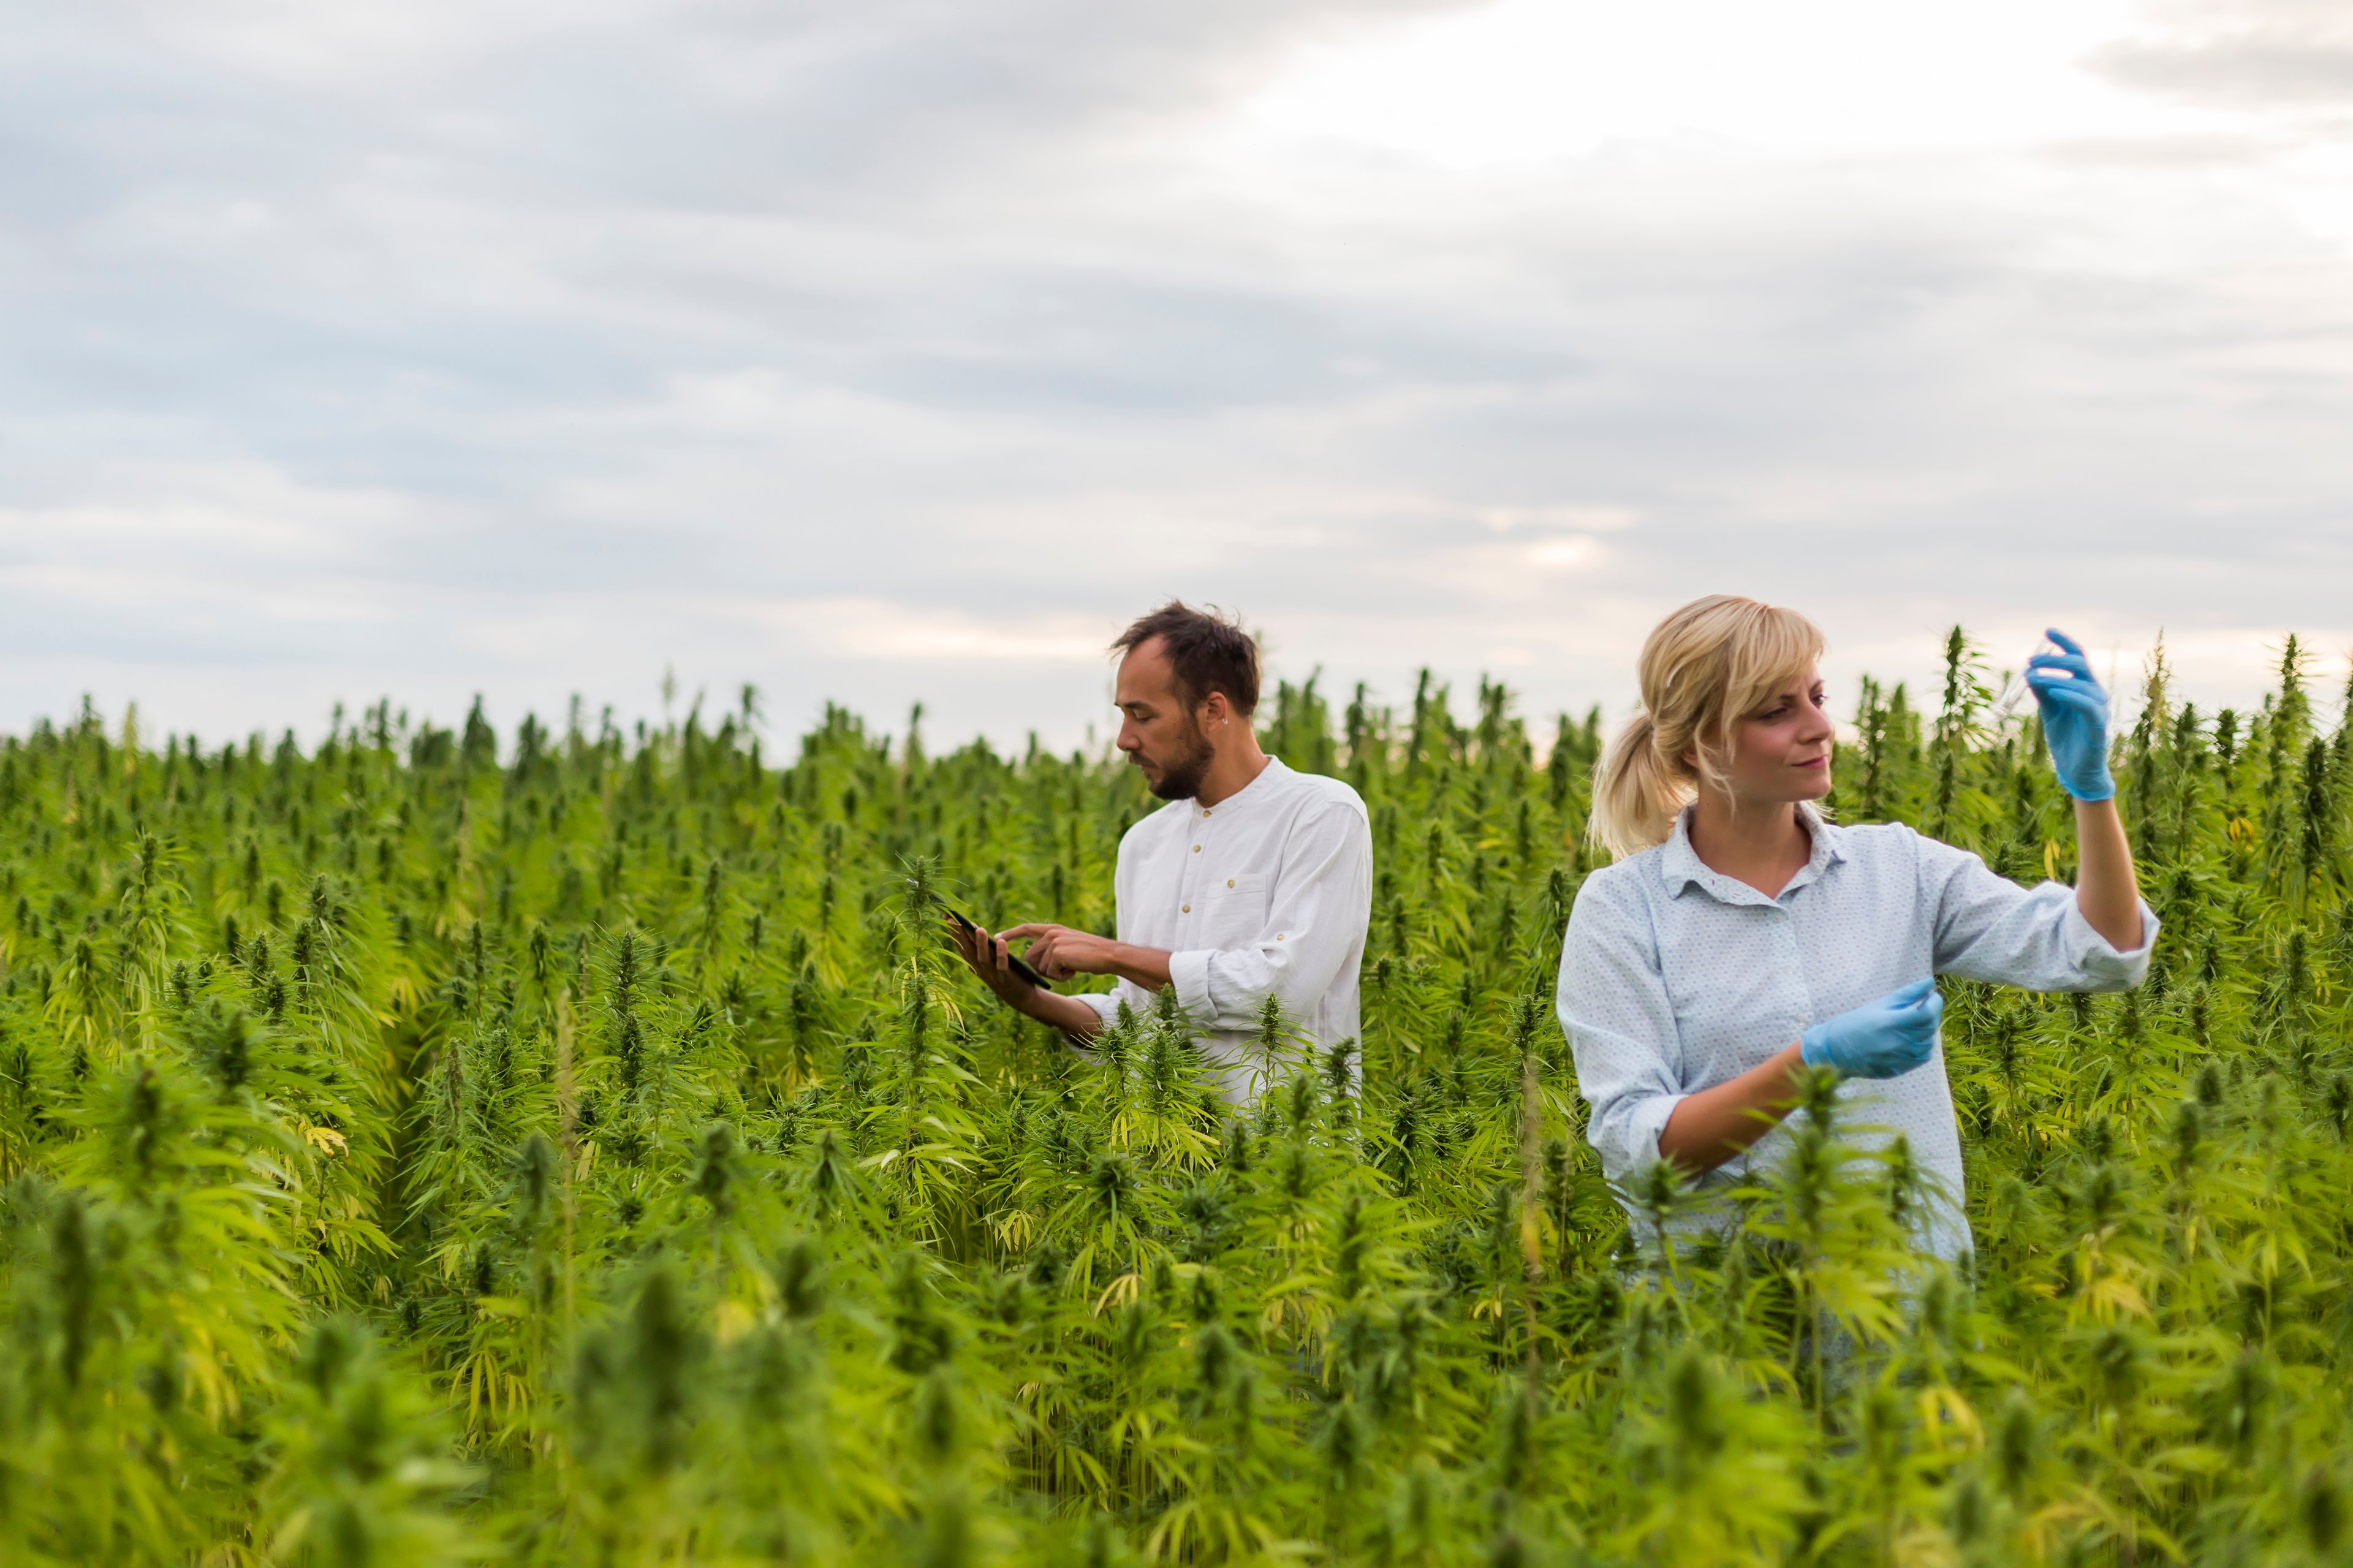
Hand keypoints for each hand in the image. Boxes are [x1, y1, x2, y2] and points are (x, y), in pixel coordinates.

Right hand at [943, 917, 1039, 1007]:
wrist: (1022, 999)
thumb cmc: (1006, 977)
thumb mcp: (991, 963)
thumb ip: (983, 951)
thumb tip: (975, 930)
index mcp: (975, 965)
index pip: (962, 946)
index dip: (954, 933)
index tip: (947, 917)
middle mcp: (980, 970)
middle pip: (968, 950)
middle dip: (960, 934)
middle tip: (953, 919)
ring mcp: (992, 975)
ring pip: (983, 957)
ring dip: (980, 943)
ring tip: (978, 928)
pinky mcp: (1006, 978)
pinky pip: (1002, 965)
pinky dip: (1001, 953)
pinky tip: (1001, 941)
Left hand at [998, 922, 1118, 981]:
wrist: (1109, 955)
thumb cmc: (1092, 954)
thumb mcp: (1069, 945)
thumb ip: (1053, 948)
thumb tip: (1037, 962)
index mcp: (1053, 930)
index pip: (1026, 929)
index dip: (1011, 933)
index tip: (997, 937)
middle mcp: (1051, 933)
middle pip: (1030, 958)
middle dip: (1043, 969)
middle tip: (1064, 969)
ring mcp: (1053, 942)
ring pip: (1040, 968)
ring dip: (1054, 974)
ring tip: (1071, 967)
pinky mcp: (1057, 953)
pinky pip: (1050, 973)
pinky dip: (1061, 977)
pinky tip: (1074, 970)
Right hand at [1799, 978, 1942, 1080]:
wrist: (1833, 1051)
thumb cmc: (1854, 1022)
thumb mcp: (1879, 1004)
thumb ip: (1906, 993)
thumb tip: (1930, 982)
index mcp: (1890, 1022)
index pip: (1926, 1013)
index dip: (1935, 1003)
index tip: (1932, 996)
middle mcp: (1896, 1043)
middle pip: (1929, 1028)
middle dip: (1933, 1014)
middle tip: (1925, 1006)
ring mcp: (1898, 1059)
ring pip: (1928, 1044)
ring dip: (1929, 1031)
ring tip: (1918, 1023)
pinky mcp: (1898, 1069)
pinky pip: (1921, 1058)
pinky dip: (1923, 1046)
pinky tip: (1914, 1038)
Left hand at [2028, 628, 2113, 801]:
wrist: (2074, 770)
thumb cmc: (2064, 738)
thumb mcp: (2049, 710)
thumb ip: (2042, 692)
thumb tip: (2029, 672)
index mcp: (2084, 687)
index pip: (2078, 658)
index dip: (2065, 643)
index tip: (2047, 631)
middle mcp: (2095, 694)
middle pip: (2081, 666)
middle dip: (2054, 659)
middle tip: (2030, 660)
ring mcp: (2099, 709)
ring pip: (2081, 684)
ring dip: (2055, 677)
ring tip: (2032, 677)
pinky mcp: (2098, 726)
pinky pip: (2087, 705)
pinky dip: (2070, 695)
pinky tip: (2054, 692)